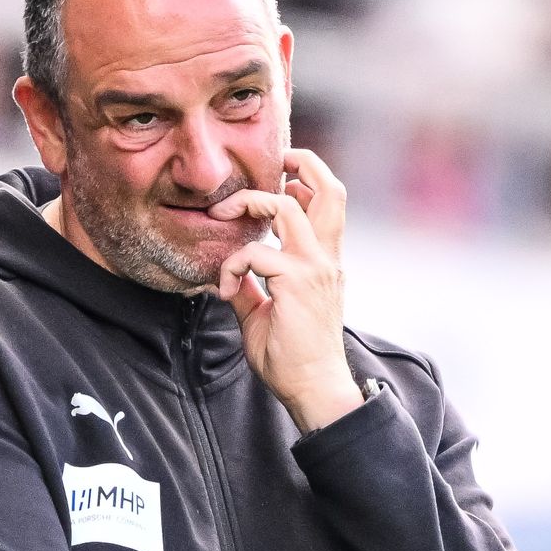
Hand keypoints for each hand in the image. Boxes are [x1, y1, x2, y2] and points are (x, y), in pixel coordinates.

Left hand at [212, 148, 361, 432]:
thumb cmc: (294, 358)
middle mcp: (325, 257)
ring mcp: (314, 267)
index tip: (280, 181)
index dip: (307, 180)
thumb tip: (231, 276)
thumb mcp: (267, 313)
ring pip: (286, 206)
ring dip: (250, 202)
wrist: (314, 388)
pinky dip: (231, 265)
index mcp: (325, 261)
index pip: (328, 203)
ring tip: (222, 215)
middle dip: (301, 163)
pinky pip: (253, 253)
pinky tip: (225, 291)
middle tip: (272, 164)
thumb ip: (253, 288)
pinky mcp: (296, 282)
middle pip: (329, 189)